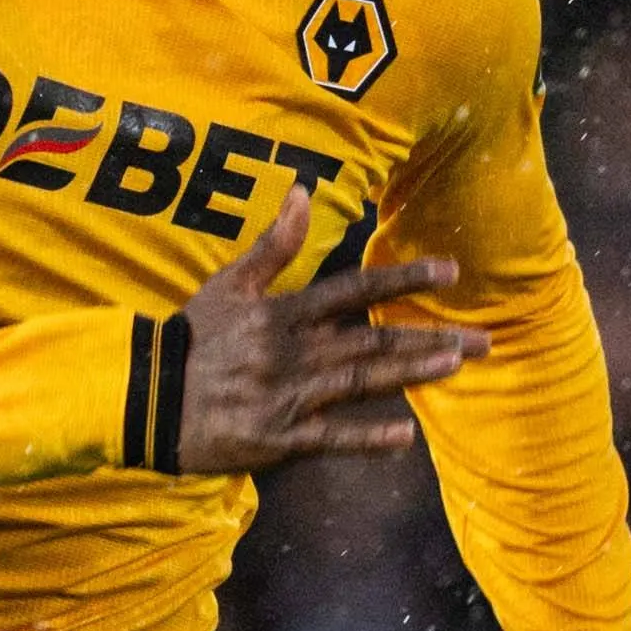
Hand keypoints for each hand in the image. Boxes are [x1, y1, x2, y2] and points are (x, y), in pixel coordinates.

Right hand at [165, 185, 479, 471]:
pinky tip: (406, 436)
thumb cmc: (191, 338)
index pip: (354, 289)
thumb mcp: (229, 285)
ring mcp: (291, 396)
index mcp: (285, 313)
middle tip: (483, 339)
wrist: (147, 397)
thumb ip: (274, 245)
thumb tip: (304, 192)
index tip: (449, 272)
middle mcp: (295, 352)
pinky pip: (331, 437)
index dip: (403, 278)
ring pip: (362, 382)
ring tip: (457, 364)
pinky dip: (367, 438)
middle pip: (374, 339)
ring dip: (412, 373)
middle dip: (431, 337)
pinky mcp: (281, 438)